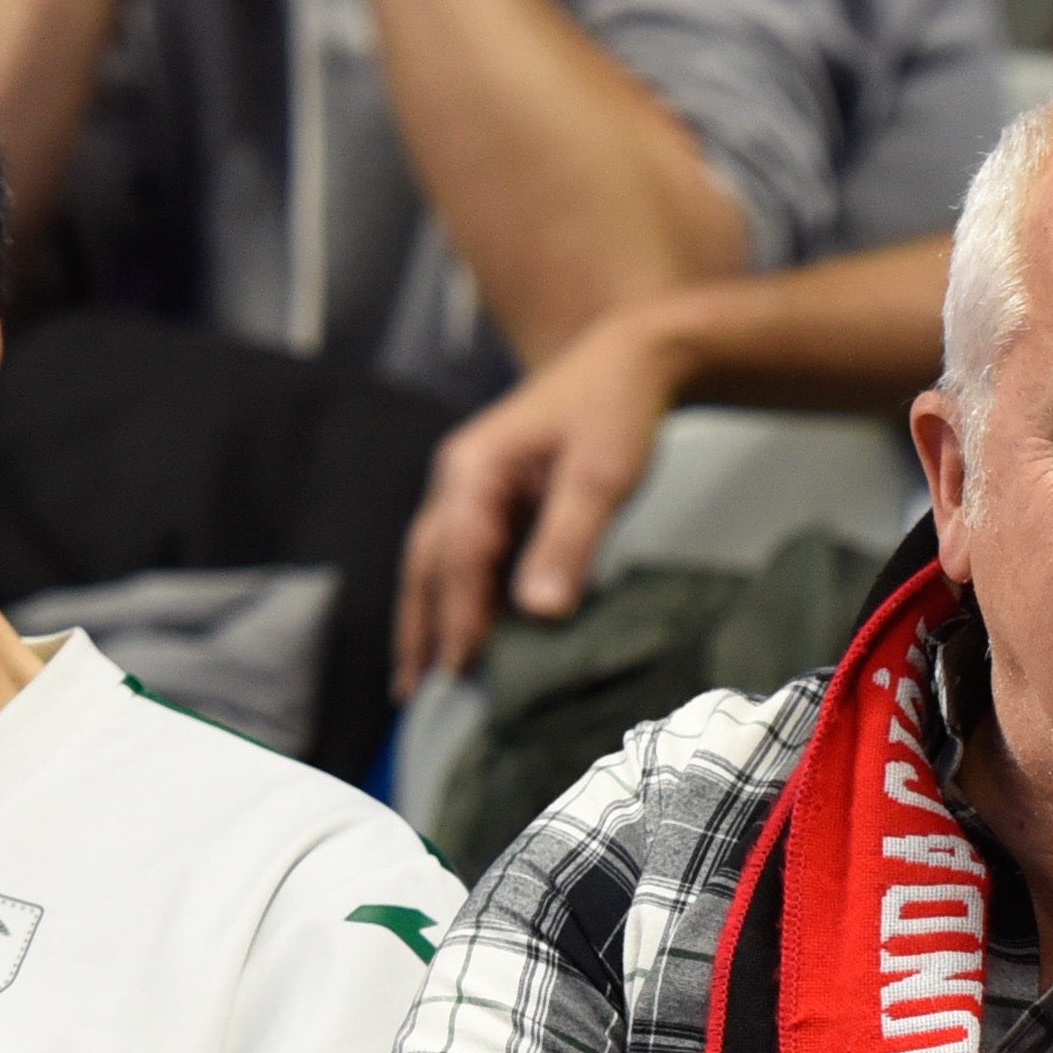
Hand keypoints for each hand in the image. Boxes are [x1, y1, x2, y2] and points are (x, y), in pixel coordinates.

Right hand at [399, 298, 697, 689]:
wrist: (635, 358)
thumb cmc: (617, 408)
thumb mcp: (600, 475)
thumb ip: (570, 541)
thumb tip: (538, 610)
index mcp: (474, 469)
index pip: (458, 556)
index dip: (458, 616)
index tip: (461, 671)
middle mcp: (461, 479)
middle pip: (428, 563)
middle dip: (420, 627)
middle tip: (416, 693)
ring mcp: (475, 488)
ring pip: (440, 562)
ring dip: (431, 618)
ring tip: (424, 678)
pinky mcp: (499, 498)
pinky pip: (470, 556)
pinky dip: (462, 598)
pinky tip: (469, 635)